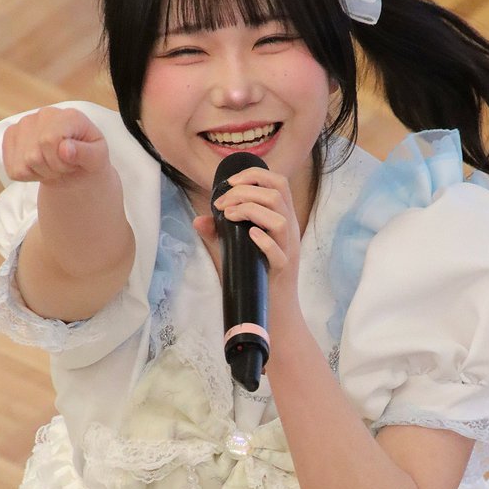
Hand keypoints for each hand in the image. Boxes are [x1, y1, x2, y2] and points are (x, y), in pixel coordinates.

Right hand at [2, 106, 111, 184]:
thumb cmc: (89, 159)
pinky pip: (12, 168)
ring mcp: (25, 124)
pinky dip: (28, 175)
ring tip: (54, 166)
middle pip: (34, 155)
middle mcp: (44, 114)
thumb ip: (86, 153)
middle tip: (64, 167)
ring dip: (40, 172)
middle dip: (52, 169)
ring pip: (23, 163)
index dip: (61, 161)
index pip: (49, 140)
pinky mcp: (11, 136)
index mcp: (69, 116)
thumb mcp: (98, 159)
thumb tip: (64, 148)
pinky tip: (40, 166)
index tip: (73, 164)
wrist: (75, 166)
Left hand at [192, 165, 302, 318]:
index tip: (229, 184)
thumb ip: (218, 233)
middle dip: (244, 192)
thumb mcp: (234, 249)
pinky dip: (263, 240)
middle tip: (222, 205)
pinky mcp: (283, 270)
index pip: (278, 183)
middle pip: (277, 194)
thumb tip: (199, 220)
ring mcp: (288, 250)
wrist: (272, 312)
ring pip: (280, 219)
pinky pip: (278, 251)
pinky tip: (248, 235)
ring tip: (229, 216)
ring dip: (250, 210)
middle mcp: (289, 230)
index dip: (254, 175)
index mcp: (282, 218)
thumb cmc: (254, 277)